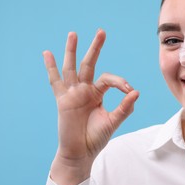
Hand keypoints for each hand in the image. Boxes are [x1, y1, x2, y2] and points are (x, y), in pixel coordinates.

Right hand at [43, 29, 138, 184]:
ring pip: (72, 67)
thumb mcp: (113, 121)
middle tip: (102, 31)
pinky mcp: (62, 99)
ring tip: (73, 34)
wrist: (81, 152)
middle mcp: (85, 89)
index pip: (109, 79)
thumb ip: (124, 108)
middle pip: (90, 63)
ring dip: (72, 51)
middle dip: (96, 48)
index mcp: (98, 93)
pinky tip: (47, 53)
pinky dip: (51, 68)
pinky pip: (55, 81)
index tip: (129, 90)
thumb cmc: (96, 137)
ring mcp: (73, 93)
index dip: (120, 81)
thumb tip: (136, 92)